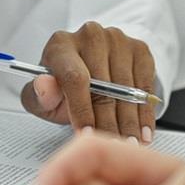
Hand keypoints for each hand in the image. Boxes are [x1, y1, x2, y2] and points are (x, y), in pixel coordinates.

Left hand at [20, 21, 156, 142]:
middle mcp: (90, 35)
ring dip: (129, 122)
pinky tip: (144, 133)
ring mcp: (117, 39)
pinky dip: (145, 112)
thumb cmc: (63, 87)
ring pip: (127, 89)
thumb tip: (44, 85)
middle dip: (108, 123)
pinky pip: (145, 85)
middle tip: (113, 148)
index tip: (87, 135)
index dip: (82, 110)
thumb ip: (39, 96)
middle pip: (104, 86)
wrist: (90, 66)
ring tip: (130, 146)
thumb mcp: (45, 97)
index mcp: (61, 45)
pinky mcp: (138, 48)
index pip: (75, 78)